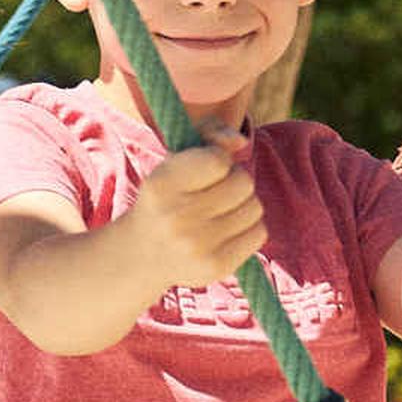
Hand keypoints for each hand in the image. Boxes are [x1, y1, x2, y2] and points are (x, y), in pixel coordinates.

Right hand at [126, 142, 267, 289]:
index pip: (219, 159)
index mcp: (161, 185)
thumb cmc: (167, 197)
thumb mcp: (175, 160)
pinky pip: (259, 233)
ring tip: (219, 212)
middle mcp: (176, 217)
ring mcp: (196, 246)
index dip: (219, 160)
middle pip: (243, 182)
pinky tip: (225, 232)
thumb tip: (240, 142)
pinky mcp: (216, 267)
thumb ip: (209, 135)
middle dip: (234, 181)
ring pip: (255, 207)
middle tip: (213, 193)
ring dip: (243, 205)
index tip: (204, 171)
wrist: (142, 254)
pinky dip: (248, 229)